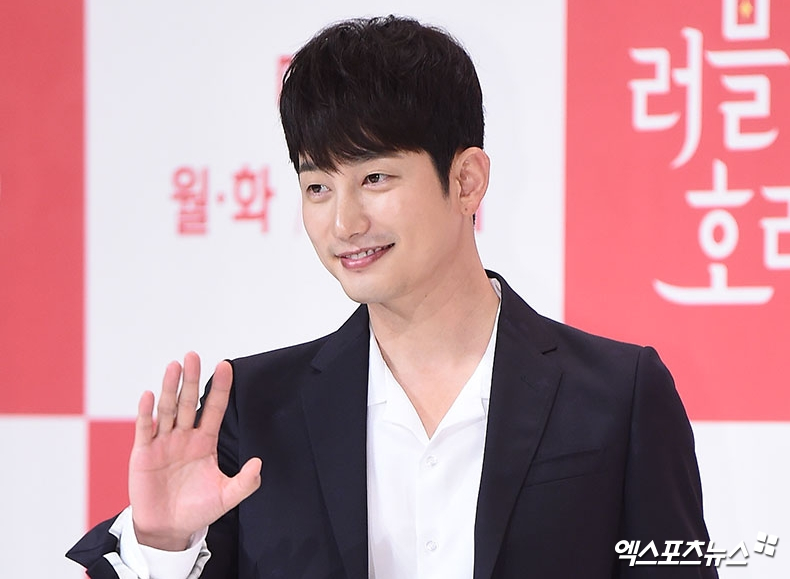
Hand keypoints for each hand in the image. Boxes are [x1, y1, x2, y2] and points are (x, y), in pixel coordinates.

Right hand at [129, 352, 261, 550]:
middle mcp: (184, 436)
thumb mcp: (226, 497)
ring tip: (173, 366)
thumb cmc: (197, 510)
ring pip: (167, 409)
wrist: (168, 529)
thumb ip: (245, 482)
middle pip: (188, 402)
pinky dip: (146, 412)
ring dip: (169, 388)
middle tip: (193, 356)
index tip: (225, 365)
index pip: (214, 408)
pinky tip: (149, 395)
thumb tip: (259, 464)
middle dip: (191, 379)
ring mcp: (163, 442)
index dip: (220, 388)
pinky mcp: (144, 453)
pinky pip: (146, 429)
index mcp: (205, 442)